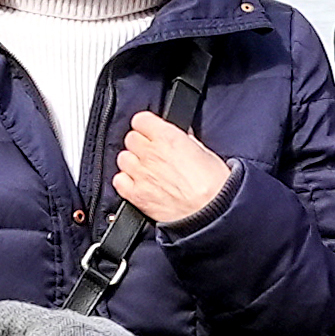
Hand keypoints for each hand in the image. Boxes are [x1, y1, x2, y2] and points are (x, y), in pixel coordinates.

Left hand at [107, 111, 236, 227]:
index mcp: (168, 137)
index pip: (141, 120)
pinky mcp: (136, 195)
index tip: (151, 132)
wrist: (212, 215)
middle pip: (131, 139)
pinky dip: (125, 182)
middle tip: (152, 154)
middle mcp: (151, 153)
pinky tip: (137, 185)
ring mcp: (141, 174)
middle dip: (140, 145)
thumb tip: (181, 138)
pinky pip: (119, 181)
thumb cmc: (215, 186)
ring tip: (145, 171)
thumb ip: (187, 142)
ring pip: (123, 158)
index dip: (146, 126)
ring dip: (132, 163)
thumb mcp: (206, 153)